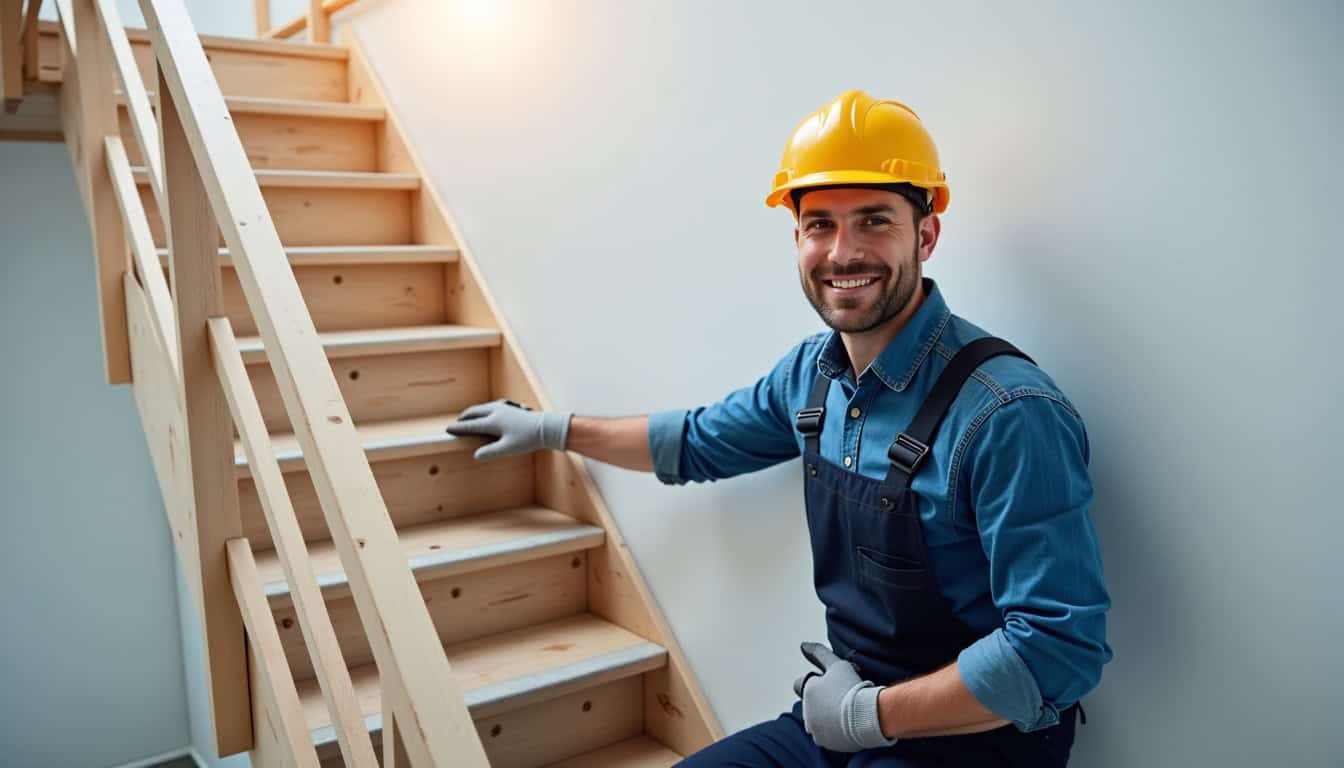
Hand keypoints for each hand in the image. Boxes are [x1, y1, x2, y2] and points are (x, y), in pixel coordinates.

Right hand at [443, 399, 571, 460]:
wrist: (546, 427)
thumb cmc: (528, 439)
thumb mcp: (508, 449)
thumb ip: (491, 452)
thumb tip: (476, 456)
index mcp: (492, 422)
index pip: (471, 425)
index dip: (459, 428)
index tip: (448, 429)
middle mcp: (496, 411)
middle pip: (475, 412)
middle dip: (465, 417)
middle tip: (457, 422)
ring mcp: (505, 407)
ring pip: (485, 407)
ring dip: (476, 411)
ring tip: (471, 415)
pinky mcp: (513, 407)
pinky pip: (495, 405)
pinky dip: (487, 408)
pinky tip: (492, 409)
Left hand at [792, 642, 896, 752]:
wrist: (866, 716)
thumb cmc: (852, 688)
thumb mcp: (837, 665)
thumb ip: (818, 653)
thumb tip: (802, 645)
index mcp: (807, 691)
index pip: (800, 684)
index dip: (814, 683)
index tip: (829, 684)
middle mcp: (806, 711)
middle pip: (810, 703)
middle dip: (822, 700)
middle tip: (842, 697)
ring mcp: (814, 728)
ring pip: (817, 719)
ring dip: (827, 716)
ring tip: (846, 711)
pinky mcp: (823, 742)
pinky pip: (825, 734)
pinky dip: (833, 730)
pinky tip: (847, 724)